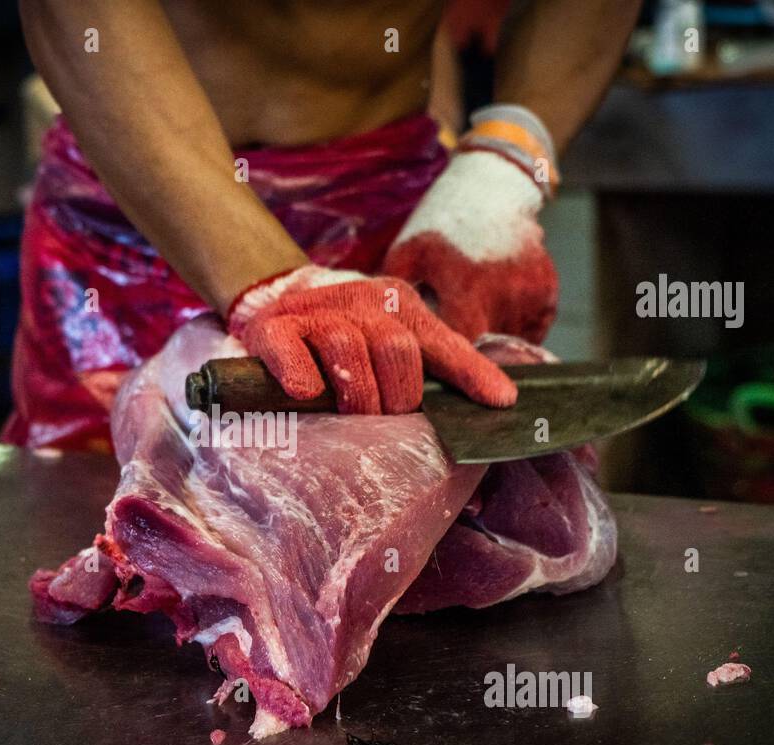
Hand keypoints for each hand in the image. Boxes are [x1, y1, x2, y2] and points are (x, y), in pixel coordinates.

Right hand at [226, 264, 515, 414]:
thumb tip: (501, 401)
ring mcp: (315, 310)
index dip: (471, 373)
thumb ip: (439, 367)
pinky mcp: (273, 328)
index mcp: (398, 303)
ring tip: (352, 416)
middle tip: (385, 418)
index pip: (441, 342)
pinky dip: (301, 376)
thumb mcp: (392, 345)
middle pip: (396, 350)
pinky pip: (291, 351)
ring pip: (348, 350)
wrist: (272, 310)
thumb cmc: (343, 344)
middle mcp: (361, 298)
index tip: (500, 403)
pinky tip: (305, 394)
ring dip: (355, 396)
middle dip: (396, 398)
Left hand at [385, 145, 557, 344]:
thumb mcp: (405, 258)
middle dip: (468, 357)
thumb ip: (398, 303)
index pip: (461, 350)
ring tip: (472, 323)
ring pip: (511, 347)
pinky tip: (493, 314)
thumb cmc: (438, 226)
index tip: (434, 360)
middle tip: (449, 348)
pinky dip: (513, 333)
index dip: (446, 362)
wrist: (490, 188)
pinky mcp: (548, 293)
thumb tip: (391, 346)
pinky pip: (532, 334)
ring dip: (492, 345)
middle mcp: (505, 292)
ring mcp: (532, 293)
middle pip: (488, 354)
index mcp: (466, 286)